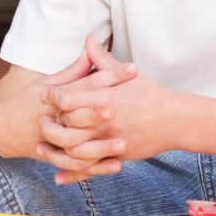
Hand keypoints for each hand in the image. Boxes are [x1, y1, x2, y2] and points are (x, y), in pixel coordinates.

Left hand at [37, 39, 163, 183]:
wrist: (176, 121)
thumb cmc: (151, 95)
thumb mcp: (126, 75)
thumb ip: (101, 60)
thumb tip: (88, 38)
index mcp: (106, 98)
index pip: (70, 98)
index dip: (54, 96)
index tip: (44, 94)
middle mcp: (106, 121)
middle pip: (67, 126)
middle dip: (50, 125)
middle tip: (39, 121)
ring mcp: (111, 141)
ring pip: (74, 151)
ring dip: (55, 152)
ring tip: (43, 147)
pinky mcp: (116, 157)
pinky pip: (90, 169)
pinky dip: (72, 174)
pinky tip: (58, 176)